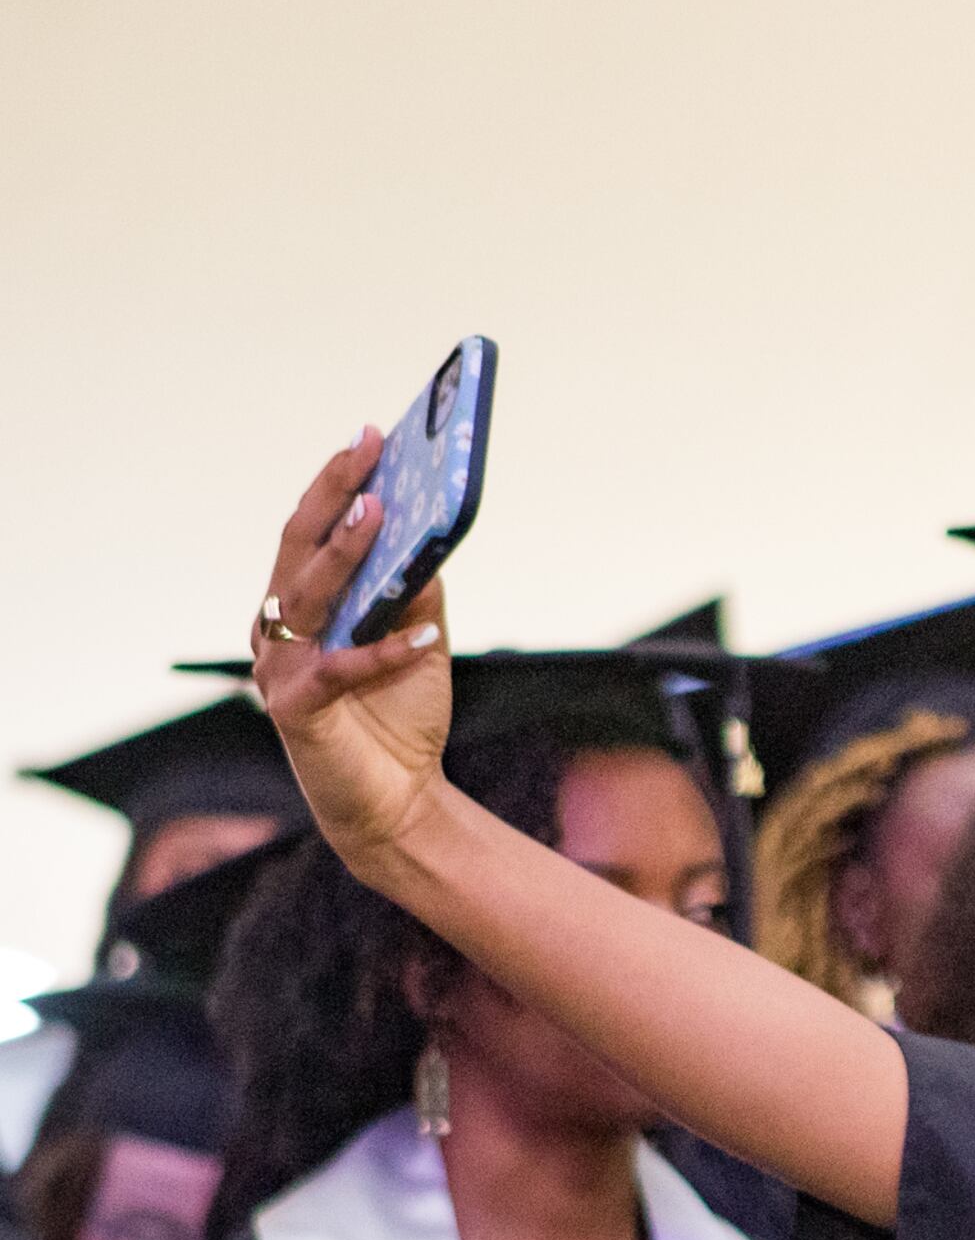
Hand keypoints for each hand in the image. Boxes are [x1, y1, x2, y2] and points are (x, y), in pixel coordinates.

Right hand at [250, 430, 457, 868]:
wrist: (396, 804)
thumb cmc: (400, 718)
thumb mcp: (419, 644)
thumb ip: (416, 594)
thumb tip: (430, 535)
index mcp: (301, 607)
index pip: (311, 531)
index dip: (337, 482)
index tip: (370, 435)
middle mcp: (279, 630)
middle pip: (299, 548)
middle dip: (334, 495)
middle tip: (370, 451)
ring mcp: (282, 669)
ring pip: (309, 597)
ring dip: (347, 554)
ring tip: (383, 514)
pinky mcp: (300, 712)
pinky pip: (342, 671)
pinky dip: (385, 652)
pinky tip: (425, 638)